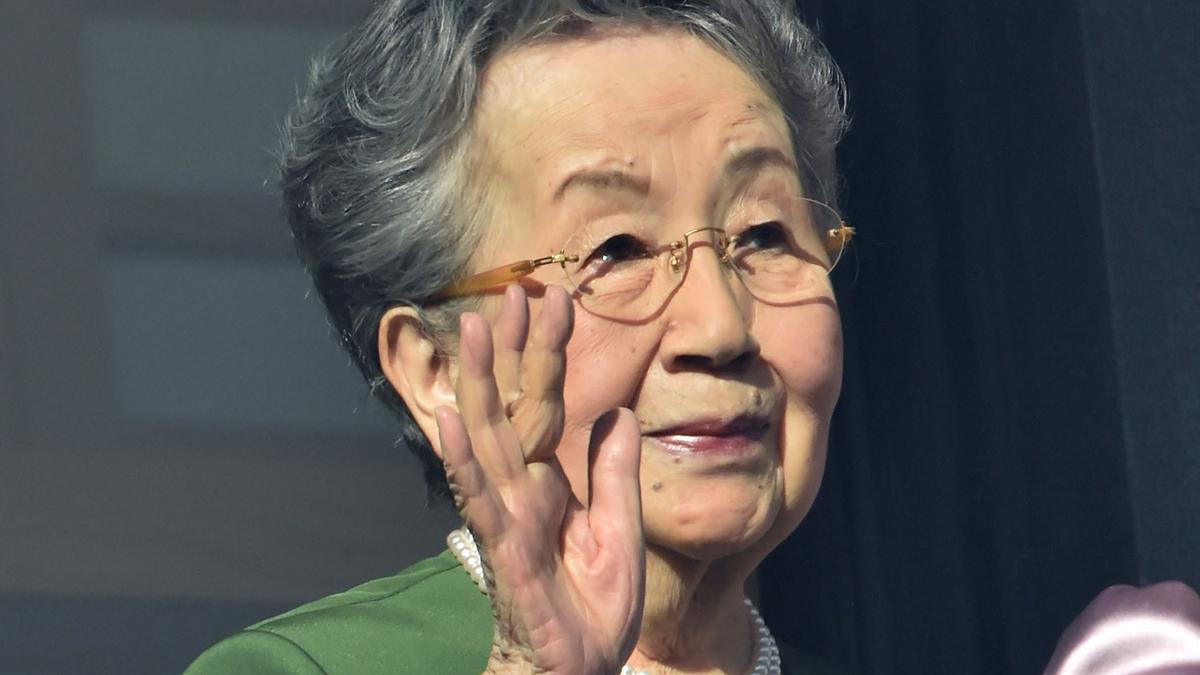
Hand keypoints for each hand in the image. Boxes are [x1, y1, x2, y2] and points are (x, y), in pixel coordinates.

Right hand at [435, 284, 645, 674]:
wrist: (578, 670)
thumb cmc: (592, 610)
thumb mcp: (619, 530)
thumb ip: (615, 473)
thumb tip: (619, 415)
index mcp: (549, 484)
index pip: (546, 406)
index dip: (547, 357)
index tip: (552, 303)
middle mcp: (521, 491)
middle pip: (512, 409)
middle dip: (511, 353)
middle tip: (509, 295)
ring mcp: (507, 517)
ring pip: (489, 440)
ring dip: (480, 386)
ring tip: (473, 336)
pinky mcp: (503, 549)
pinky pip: (480, 498)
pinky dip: (463, 460)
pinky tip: (451, 420)